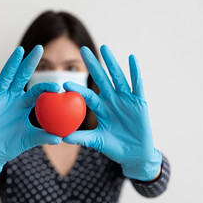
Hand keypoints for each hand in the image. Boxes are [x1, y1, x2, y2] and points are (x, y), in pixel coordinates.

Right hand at [0, 45, 61, 184]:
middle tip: (40, 48)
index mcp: (23, 104)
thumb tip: (61, 138)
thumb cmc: (12, 144)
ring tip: (20, 50)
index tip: (58, 86)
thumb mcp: (29, 139)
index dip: (46, 86)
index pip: (36, 91)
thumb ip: (43, 136)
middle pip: (22, 76)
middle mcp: (11, 97)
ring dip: (12, 64)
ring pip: (5, 77)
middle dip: (30, 62)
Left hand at [62, 45, 161, 180]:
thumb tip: (63, 138)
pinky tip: (131, 58)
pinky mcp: (139, 102)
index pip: (87, 96)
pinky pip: (138, 85)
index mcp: (101, 108)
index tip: (63, 82)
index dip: (77, 89)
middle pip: (101, 79)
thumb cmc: (115, 147)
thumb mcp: (98, 141)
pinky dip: (135, 72)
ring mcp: (126, 100)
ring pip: (118, 78)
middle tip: (82, 49)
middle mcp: (112, 100)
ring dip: (112, 63)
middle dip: (93, 65)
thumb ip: (83, 138)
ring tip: (104, 47)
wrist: (135, 154)